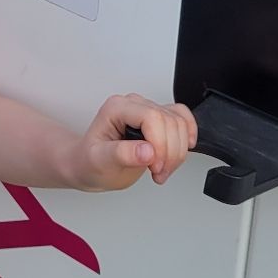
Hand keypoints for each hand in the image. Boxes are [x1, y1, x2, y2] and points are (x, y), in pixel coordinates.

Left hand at [72, 94, 196, 190]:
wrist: (89, 165)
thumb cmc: (90, 162)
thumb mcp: (100, 161)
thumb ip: (122, 154)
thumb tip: (147, 151)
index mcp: (117, 108)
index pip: (152, 117)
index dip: (160, 143)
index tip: (155, 165)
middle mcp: (133, 105)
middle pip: (169, 120)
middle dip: (169, 152)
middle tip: (157, 172)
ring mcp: (147, 110)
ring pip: (179, 122)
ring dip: (178, 151)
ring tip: (162, 170)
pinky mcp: (158, 120)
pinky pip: (183, 118)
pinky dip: (188, 136)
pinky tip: (182, 151)